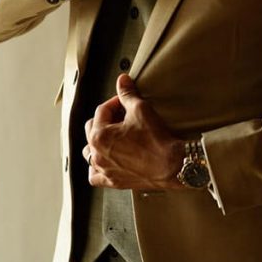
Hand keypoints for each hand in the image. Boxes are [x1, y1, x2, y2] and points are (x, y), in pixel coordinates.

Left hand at [83, 74, 184, 190]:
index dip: (115, 103)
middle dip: (106, 121)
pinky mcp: (112, 181)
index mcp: (100, 135)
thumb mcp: (141, 110)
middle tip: (124, 117)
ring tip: (115, 137)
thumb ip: (127, 94)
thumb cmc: (157, 141)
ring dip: (99, 142)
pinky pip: (95, 175)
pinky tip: (108, 160)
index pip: (102, 111)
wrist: (172, 165)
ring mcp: (103, 169)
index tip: (125, 102)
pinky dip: (98, 167)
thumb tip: (122, 81)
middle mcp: (97, 154)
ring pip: (90, 152)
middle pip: (93, 129)